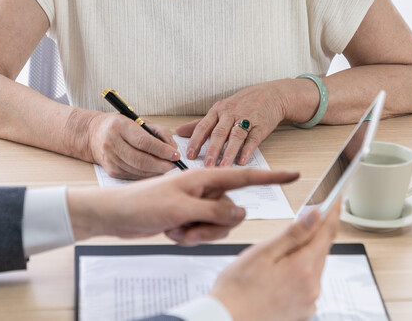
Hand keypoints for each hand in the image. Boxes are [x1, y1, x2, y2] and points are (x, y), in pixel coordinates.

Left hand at [67, 168, 300, 243]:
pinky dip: (188, 237)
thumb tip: (242, 213)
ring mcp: (197, 204)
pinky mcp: (189, 217)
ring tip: (175, 228)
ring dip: (198, 234)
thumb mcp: (183, 208)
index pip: (245, 176)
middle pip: (231, 212)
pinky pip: (203, 233)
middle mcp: (204, 189)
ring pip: (218, 226)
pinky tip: (171, 231)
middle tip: (186, 226)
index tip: (294, 173)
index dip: (271, 176)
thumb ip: (216, 211)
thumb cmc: (144, 203)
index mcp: (205, 177)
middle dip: (212, 226)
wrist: (117, 214)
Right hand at [88, 111, 181, 178]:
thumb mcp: (139, 121)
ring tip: (167, 167)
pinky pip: (133, 176)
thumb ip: (159, 132)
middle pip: (141, 160)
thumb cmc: (121, 126)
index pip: (143, 142)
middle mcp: (111, 143)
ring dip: (156, 171)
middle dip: (162, 164)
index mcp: (119, 126)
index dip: (162, 150)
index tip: (175, 154)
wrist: (94, 135)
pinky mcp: (111, 171)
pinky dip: (147, 174)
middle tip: (174, 164)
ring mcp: (110, 159)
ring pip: (138, 170)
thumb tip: (173, 148)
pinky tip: (155, 170)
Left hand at [177, 78, 308, 166]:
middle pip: (219, 133)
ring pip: (235, 136)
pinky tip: (242, 161)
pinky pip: (253, 139)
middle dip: (212, 150)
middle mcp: (231, 113)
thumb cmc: (243, 104)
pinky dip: (247, 150)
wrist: (272, 95)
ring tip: (222, 167)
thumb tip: (179, 131)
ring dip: (228, 152)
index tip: (189, 155)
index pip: (203, 126)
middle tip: (206, 165)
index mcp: (218, 110)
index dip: (196, 141)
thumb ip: (201, 123)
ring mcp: (247, 118)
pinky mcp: (261, 125)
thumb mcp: (220, 109)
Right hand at [210, 202, 340, 320]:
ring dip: (306, 254)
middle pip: (321, 250)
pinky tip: (282, 273)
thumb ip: (293, 233)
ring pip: (315, 267)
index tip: (336, 198)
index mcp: (303, 268)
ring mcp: (308, 302)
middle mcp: (312, 287)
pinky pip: (309, 285)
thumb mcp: (263, 252)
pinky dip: (301, 273)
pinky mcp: (303, 311)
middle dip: (316, 233)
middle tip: (306, 217)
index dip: (332, 212)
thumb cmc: (238, 289)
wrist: (227, 320)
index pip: (326, 232)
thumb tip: (315, 215)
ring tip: (282, 252)